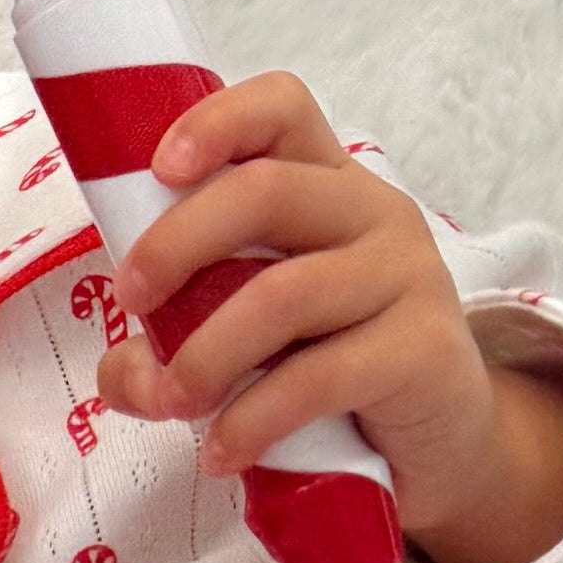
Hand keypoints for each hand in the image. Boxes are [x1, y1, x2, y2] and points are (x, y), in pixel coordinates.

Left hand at [94, 73, 562, 562]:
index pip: (282, 109)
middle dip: (177, 245)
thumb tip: (124, 373)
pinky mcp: (424, 350)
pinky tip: (222, 452)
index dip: (217, 122)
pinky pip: (320, 377)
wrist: (438, 444)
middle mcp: (372, 213)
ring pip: (286, 293)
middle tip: (130, 304)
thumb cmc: (332, 369)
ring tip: (173, 404)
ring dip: (206, 353)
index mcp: (325, 184)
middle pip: (266, 190)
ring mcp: (407, 275)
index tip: (159, 168)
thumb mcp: (247, 340)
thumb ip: (173, 341)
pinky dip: (253, 419)